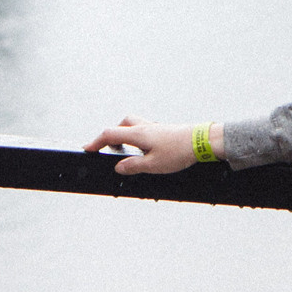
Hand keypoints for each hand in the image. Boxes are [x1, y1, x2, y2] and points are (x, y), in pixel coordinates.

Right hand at [82, 116, 206, 174]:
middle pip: (122, 125)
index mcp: (139, 134)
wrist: (204, 141)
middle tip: (110, 151)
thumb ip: (133, 166)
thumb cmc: (180, 151)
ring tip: (129, 154)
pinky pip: (147, 131)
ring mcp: (156, 127)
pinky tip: (147, 152)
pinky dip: (140, 139)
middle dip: (112, 136)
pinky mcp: (165, 131)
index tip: (87, 148)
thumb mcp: (153, 165)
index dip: (96, 142)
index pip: (110, 134)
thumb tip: (119, 167)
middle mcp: (146, 127)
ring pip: (135, 126)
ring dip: (127, 136)